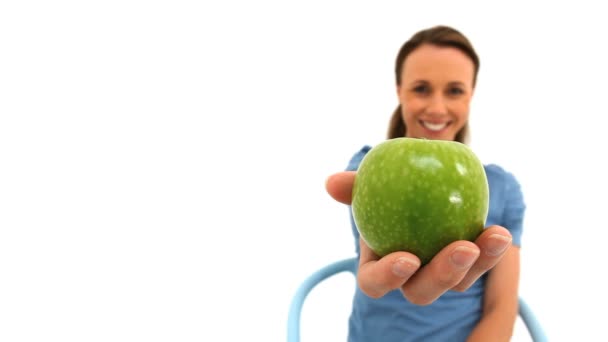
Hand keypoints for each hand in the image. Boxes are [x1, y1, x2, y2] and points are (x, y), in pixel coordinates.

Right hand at [326, 171, 512, 304]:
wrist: (418, 185)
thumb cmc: (386, 187)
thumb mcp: (369, 183)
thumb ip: (353, 185)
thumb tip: (331, 182)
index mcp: (378, 266)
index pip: (375, 283)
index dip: (388, 277)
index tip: (407, 257)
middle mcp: (410, 277)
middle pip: (422, 291)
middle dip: (442, 276)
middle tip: (462, 249)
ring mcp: (441, 274)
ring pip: (457, 282)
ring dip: (478, 263)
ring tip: (494, 236)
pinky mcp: (468, 264)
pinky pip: (481, 262)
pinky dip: (492, 249)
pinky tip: (499, 231)